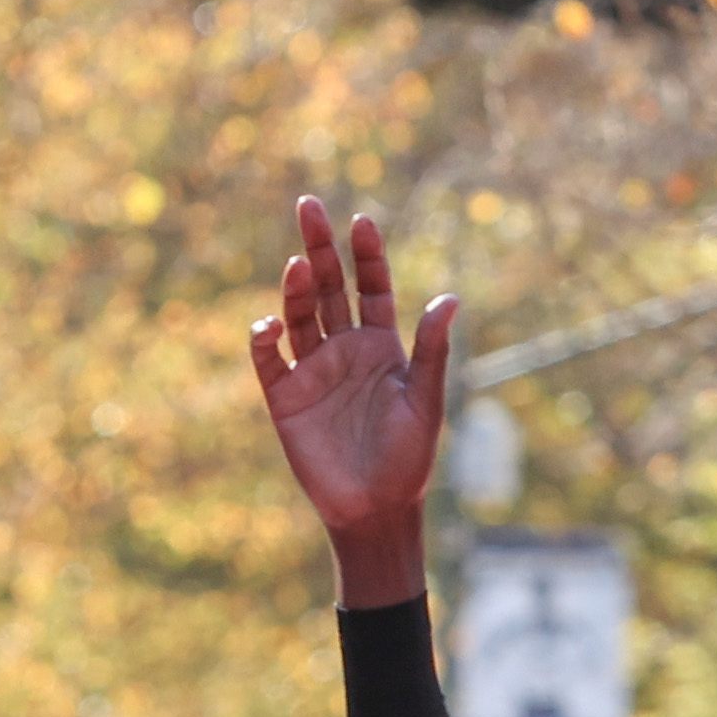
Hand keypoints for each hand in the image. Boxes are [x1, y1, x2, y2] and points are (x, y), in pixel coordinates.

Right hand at [250, 196, 455, 605]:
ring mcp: (313, 370)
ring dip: (295, 287)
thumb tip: (451, 298)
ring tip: (297, 266)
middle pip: (328, 286)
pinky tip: (271, 325)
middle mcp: (344, 350)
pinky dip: (265, 338)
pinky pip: (269, 358)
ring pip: (298, 314)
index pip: (370, 287)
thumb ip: (433, 350)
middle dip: (318, 246)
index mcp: (380, 346)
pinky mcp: (285, 397)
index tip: (361, 222)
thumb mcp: (425, 401)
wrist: (376, 511)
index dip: (366, 254)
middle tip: (310, 205)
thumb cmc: (409, 460)